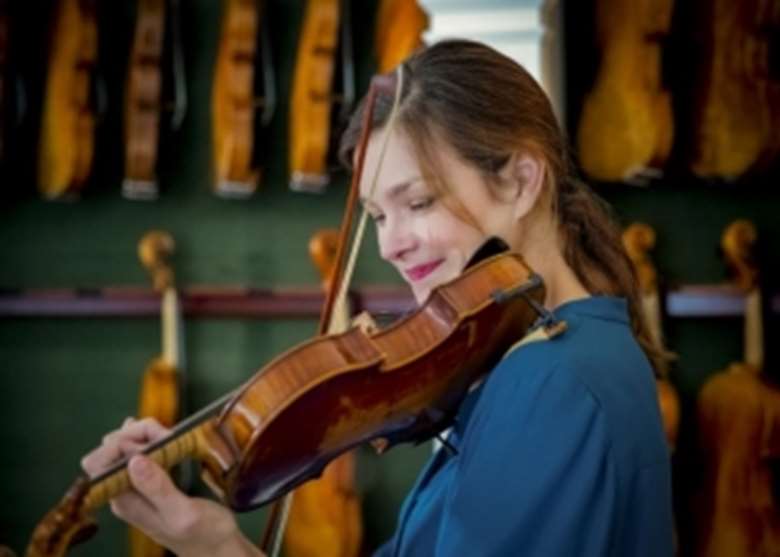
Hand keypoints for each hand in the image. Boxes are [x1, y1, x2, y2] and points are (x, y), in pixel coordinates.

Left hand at [81, 417, 263, 556]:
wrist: (217, 549)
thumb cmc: (205, 533)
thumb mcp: (184, 513)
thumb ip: (158, 488)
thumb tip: (133, 460)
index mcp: (125, 501)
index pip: (98, 464)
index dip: (120, 444)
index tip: (154, 440)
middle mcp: (123, 492)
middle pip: (107, 452)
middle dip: (133, 435)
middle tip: (165, 436)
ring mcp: (135, 486)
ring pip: (122, 449)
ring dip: (142, 435)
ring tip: (169, 436)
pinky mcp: (149, 482)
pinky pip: (138, 453)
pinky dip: (148, 440)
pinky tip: (164, 436)